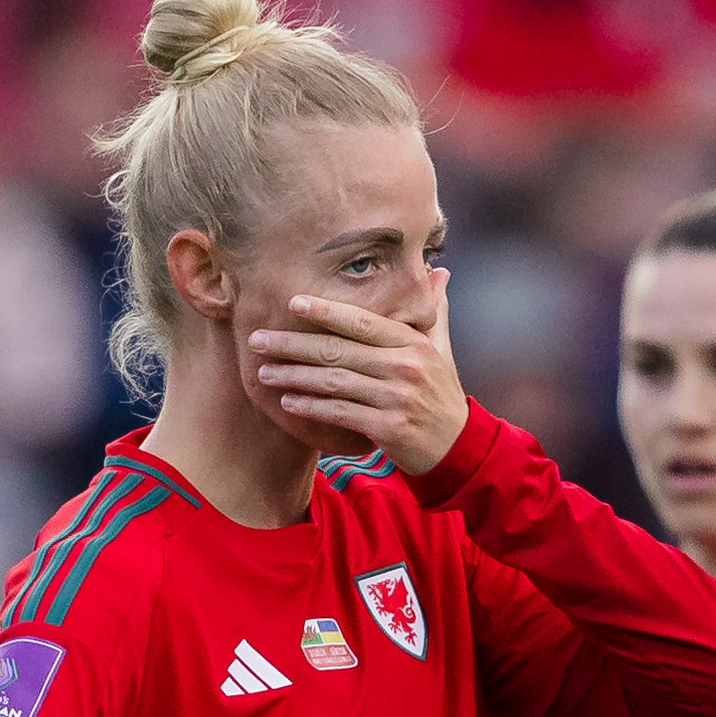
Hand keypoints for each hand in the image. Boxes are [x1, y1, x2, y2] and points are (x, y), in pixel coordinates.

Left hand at [248, 283, 467, 478]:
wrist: (458, 445)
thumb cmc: (441, 392)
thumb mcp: (442, 348)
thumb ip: (435, 310)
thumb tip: (440, 270)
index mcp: (412, 342)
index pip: (362, 321)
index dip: (325, 311)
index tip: (291, 303)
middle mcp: (404, 366)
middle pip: (338, 350)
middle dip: (293, 344)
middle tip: (257, 339)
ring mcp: (396, 398)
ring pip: (334, 382)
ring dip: (294, 377)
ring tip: (263, 373)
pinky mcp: (388, 428)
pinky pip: (340, 413)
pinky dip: (312, 408)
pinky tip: (287, 403)